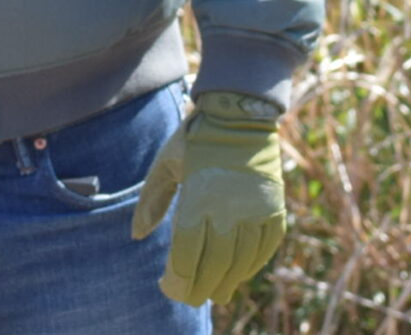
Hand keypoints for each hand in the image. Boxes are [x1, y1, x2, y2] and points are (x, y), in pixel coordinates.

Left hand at [130, 91, 286, 306]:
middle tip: (190, 298)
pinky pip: (265, 248)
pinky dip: (252, 266)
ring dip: (226, 283)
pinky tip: (240, 273)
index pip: (186, 255)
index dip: (177, 279)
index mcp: (198, 199)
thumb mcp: (166, 163)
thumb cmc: (195, 138)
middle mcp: (229, 209)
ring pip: (241, 262)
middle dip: (199, 288)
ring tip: (215, 294)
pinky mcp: (274, 209)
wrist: (240, 112)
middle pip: (214, 265)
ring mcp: (255, 210)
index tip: (168, 286)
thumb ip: (151, 200)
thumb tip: (136, 235)